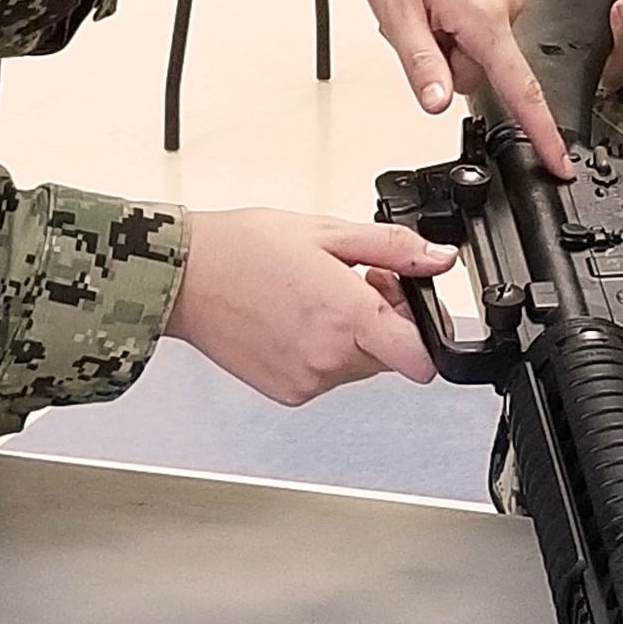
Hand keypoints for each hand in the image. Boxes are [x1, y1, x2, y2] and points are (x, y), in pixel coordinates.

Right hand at [164, 209, 455, 405]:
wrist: (184, 277)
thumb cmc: (244, 249)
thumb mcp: (329, 231)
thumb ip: (394, 248)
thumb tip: (438, 259)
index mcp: (347, 318)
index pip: (422, 360)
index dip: (429, 331)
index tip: (415, 306)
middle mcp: (329, 359)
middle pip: (392, 355)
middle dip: (387, 319)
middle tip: (359, 280)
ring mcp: (307, 381)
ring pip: (360, 364)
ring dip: (355, 334)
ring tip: (320, 294)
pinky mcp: (287, 392)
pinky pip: (327, 375)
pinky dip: (324, 349)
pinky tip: (299, 315)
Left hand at [341, 0, 570, 176]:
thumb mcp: (396, 13)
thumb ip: (423, 66)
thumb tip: (441, 106)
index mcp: (484, 12)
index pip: (520, 87)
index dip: (541, 131)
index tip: (561, 162)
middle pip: (482, 65)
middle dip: (446, 55)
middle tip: (414, 20)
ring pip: (481, 39)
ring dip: (450, 30)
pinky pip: (484, 11)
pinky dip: (459, 8)